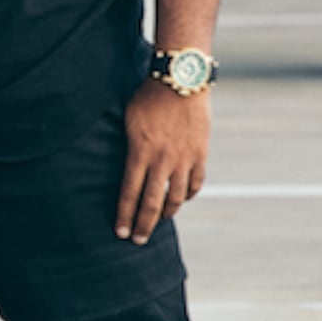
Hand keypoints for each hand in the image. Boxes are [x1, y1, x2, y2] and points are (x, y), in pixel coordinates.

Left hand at [115, 79, 210, 245]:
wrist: (181, 80)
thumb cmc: (148, 96)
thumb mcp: (128, 120)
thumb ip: (127, 146)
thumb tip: (123, 165)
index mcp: (140, 153)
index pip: (129, 193)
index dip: (124, 215)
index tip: (120, 232)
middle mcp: (162, 161)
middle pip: (152, 202)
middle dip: (143, 225)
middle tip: (138, 240)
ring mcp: (184, 159)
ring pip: (176, 197)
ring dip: (166, 213)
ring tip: (159, 221)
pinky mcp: (200, 154)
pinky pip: (196, 183)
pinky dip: (189, 195)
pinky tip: (182, 199)